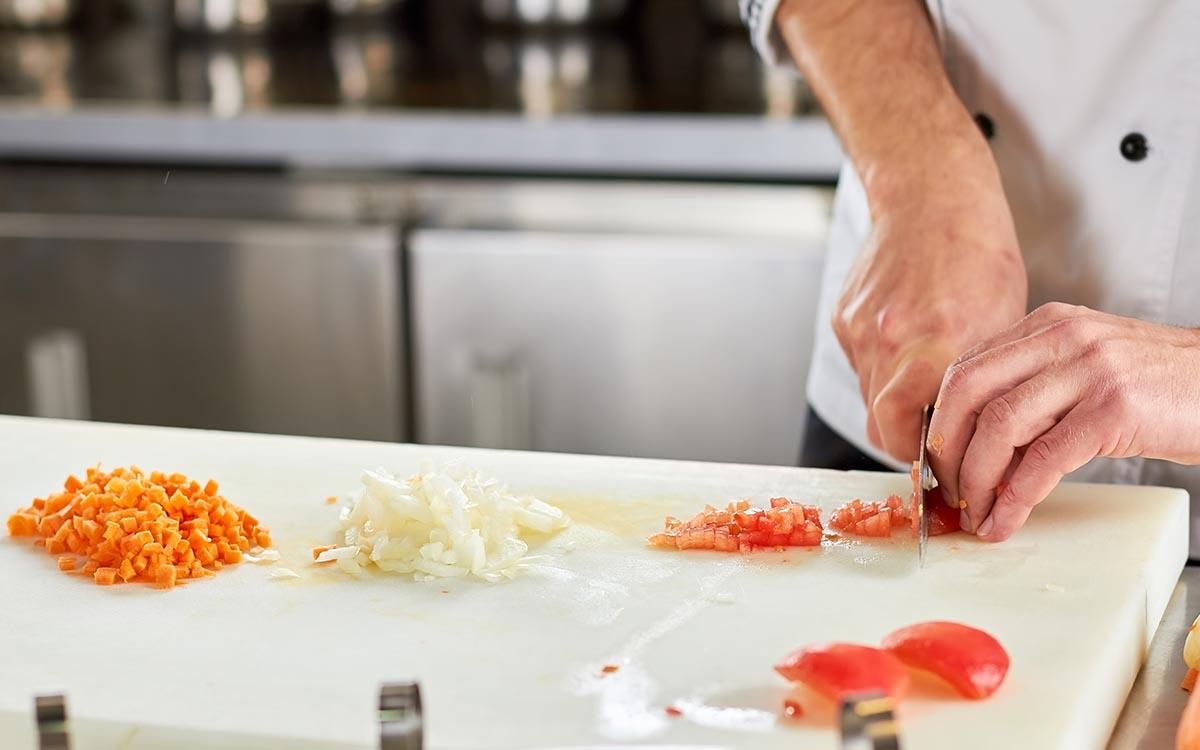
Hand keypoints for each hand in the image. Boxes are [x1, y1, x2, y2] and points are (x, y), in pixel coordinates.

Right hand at [834, 150, 1026, 460]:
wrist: (933, 197)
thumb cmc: (979, 256)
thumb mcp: (999, 327)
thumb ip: (976, 384)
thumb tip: (975, 433)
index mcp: (935, 350)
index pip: (906, 441)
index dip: (925, 459)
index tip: (943, 461)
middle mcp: (888, 344)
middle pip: (879, 428)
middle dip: (905, 440)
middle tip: (935, 434)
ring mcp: (858, 331)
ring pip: (869, 396)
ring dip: (894, 399)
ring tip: (926, 373)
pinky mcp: (842, 318)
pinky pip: (861, 362)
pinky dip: (882, 364)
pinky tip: (908, 337)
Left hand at [928, 303, 1199, 541]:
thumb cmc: (1163, 387)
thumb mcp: (1089, 369)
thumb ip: (1037, 391)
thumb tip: (979, 448)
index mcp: (1048, 326)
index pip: (967, 368)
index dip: (941, 421)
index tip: (935, 461)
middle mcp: (1062, 338)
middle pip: (968, 390)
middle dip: (946, 448)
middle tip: (946, 490)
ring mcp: (1088, 370)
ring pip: (999, 426)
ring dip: (976, 479)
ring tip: (975, 512)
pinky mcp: (1114, 409)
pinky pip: (1044, 459)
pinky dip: (1017, 497)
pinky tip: (1008, 520)